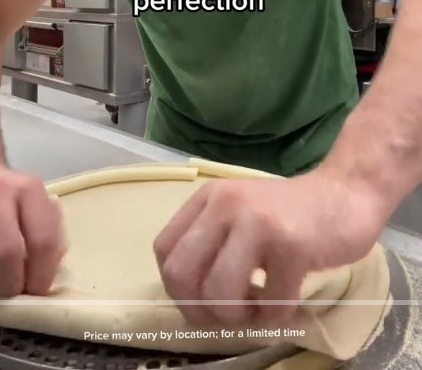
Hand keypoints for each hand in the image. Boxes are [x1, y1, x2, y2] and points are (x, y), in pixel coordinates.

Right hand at [0, 160, 65, 297]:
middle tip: (12, 291)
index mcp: (28, 190)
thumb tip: (50, 271)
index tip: (38, 290)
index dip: (41, 274)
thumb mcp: (37, 204)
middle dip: (11, 283)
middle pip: (6, 252)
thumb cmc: (12, 197)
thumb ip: (49, 233)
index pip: (42, 240)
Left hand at [153, 169, 385, 327]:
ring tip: (261, 309)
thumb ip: (212, 245)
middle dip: (201, 311)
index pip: (165, 251)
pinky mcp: (292, 245)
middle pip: (180, 275)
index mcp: (209, 198)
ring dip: (239, 318)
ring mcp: (258, 222)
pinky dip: (278, 317)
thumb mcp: (240, 216)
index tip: (205, 302)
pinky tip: (290, 300)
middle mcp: (226, 204)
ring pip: (218, 293)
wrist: (348, 194)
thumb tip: (190, 303)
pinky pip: (270, 304)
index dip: (179, 290)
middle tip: (230, 316)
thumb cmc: (292, 215)